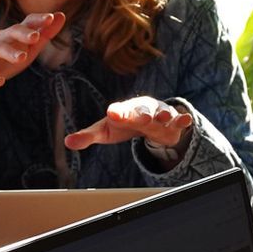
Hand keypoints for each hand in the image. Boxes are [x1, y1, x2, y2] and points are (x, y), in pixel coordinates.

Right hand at [0, 11, 66, 138]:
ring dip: (10, 52)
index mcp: (14, 34)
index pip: (27, 22)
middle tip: (36, 37)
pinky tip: (0, 82)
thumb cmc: (4, 59)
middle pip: (12, 31)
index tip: (52, 18)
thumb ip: (45, 34)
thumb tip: (62, 16)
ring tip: (22, 58)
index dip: (39, 20)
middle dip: (23, 33)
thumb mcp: (27, 48)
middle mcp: (0, 38)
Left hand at [64, 96, 192, 153]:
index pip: (119, 111)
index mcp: (124, 111)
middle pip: (142, 110)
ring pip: (162, 113)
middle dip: (142, 113)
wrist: (148, 119)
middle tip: (141, 117)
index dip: (116, 112)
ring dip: (163, 115)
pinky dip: (182, 119)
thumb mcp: (106, 130)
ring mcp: (158, 114)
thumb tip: (67, 142)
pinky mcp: (172, 122)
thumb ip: (88, 136)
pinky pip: (179, 118)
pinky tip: (185, 120)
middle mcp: (141, 109)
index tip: (112, 113)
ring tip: (164, 118)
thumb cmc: (123, 124)